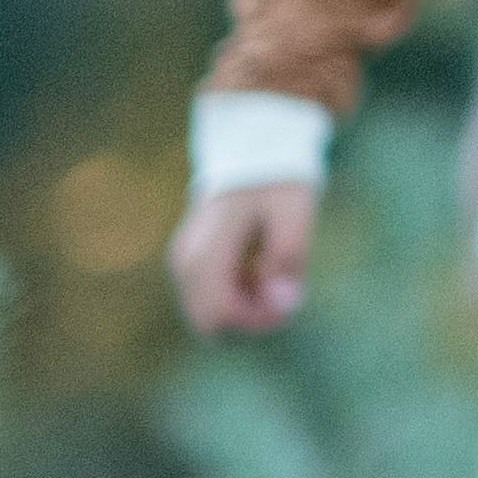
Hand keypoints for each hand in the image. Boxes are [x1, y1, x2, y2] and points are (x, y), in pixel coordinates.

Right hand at [170, 179, 316, 336]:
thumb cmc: (277, 185)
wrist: (252, 155)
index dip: (255, 320)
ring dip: (245, 308)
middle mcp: (185, 263)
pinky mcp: (190, 263)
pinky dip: (237, 297)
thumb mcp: (294, 215)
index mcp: (206, 252)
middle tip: (285, 293)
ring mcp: (183, 263)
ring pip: (207, 314)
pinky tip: (260, 273)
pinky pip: (209, 298)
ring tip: (274, 276)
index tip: (288, 303)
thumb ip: (288, 258)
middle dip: (250, 319)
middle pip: (208, 323)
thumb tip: (284, 304)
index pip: (218, 314)